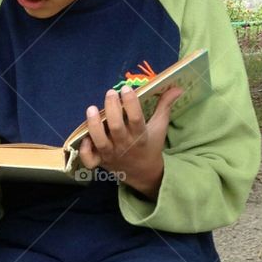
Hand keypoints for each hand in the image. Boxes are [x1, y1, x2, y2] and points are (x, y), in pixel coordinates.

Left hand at [77, 83, 182, 197]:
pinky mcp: (101, 161)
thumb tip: (176, 87)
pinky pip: (89, 159)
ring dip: (94, 125)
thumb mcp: (159, 127)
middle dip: (112, 109)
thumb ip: (164, 106)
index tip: (126, 89)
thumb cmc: (150, 145)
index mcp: (140, 136)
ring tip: (92, 109)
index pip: (136, 119)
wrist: (144, 173)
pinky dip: (85, 149)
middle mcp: (124, 145)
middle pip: (116, 127)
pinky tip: (84, 136)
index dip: (131, 103)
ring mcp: (111, 154)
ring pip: (100, 141)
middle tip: (110, 93)